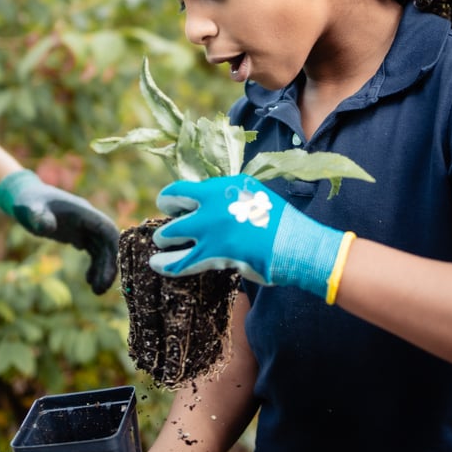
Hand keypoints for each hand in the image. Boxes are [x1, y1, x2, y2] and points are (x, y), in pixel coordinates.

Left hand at [0, 170, 118, 293]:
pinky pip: (95, 252)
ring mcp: (85, 228)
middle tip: (100, 290)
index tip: (110, 271)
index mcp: (83, 212)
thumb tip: (47, 228)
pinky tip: (89, 280)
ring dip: (103, 270)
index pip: (108, 229)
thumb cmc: (28, 202)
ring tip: (96, 291)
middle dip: (109, 266)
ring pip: (104, 250)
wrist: (25, 197)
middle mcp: (89, 220)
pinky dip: (95, 266)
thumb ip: (38, 217)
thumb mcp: (30, 209)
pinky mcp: (79, 235)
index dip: (113, 249)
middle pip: (109, 243)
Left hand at [152, 174, 353, 301]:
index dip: (171, 198)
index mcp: (223, 187)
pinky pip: (180, 261)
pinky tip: (157, 265)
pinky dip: (166, 264)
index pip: (183, 188)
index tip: (169, 204)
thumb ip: (228, 196)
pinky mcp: (212, 254)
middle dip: (166, 218)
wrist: (294, 245)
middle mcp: (212, 203)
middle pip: (171, 206)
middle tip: (165, 230)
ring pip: (169, 235)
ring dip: (163, 242)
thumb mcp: (253, 195)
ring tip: (160, 249)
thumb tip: (207, 200)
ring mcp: (210, 229)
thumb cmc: (278, 223)